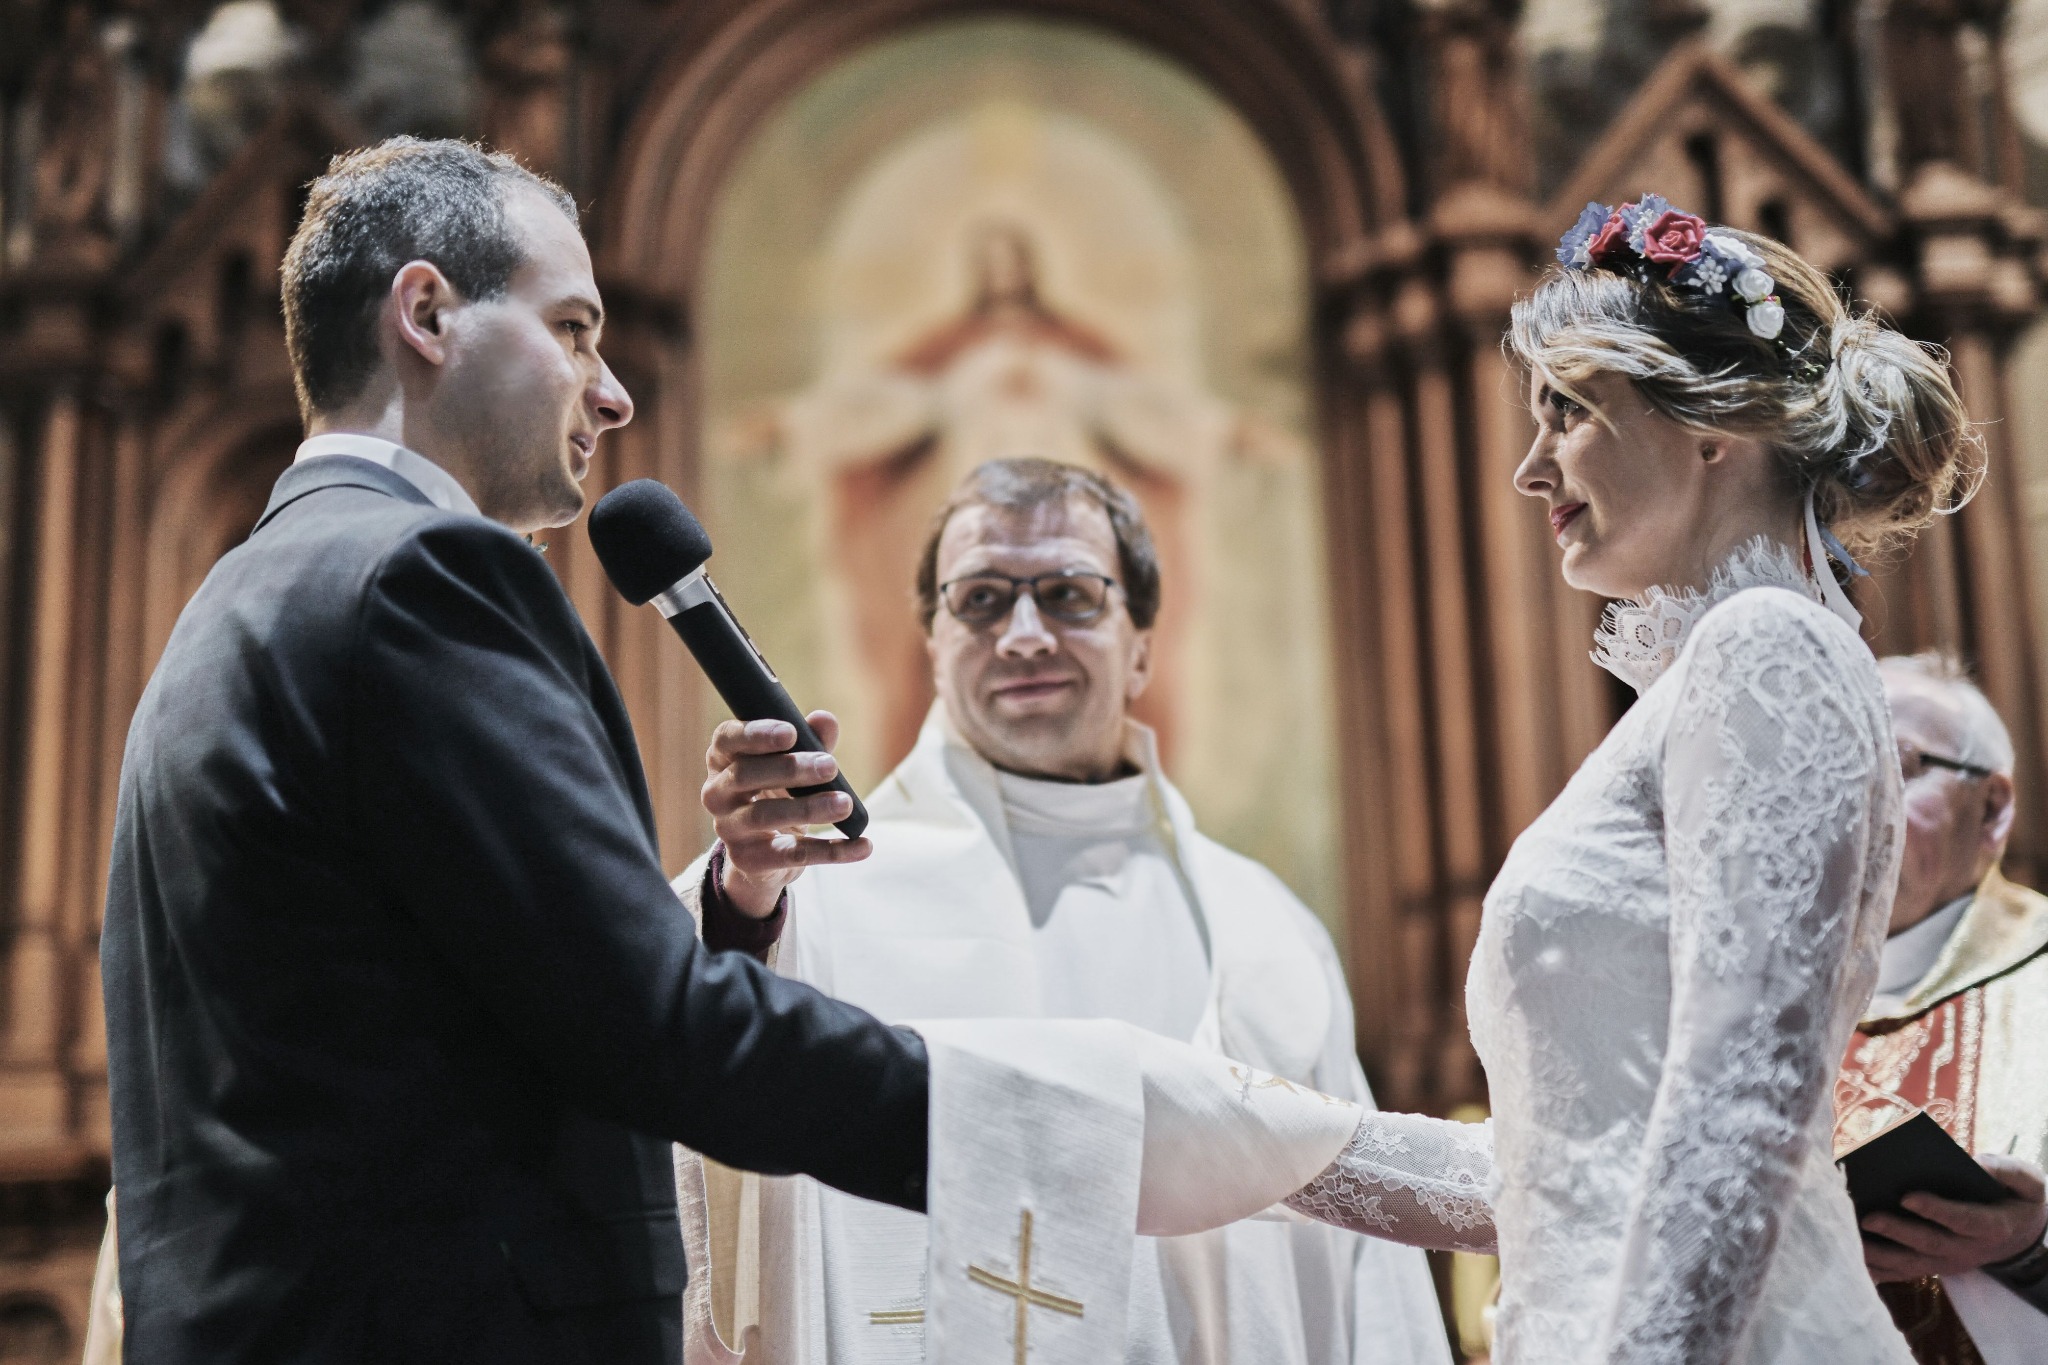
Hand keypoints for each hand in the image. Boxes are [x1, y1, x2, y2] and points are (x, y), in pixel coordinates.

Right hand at [702, 713, 871, 917]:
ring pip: (764, 816)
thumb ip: (811, 740)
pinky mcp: (749, 860)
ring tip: (845, 803)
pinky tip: (863, 845)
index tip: (790, 732)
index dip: (755, 733)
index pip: (727, 739)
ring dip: (809, 808)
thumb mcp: (794, 764)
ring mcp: (729, 829)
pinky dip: (831, 851)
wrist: (765, 853)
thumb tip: (825, 720)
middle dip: (790, 768)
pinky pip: (791, 855)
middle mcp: (716, 793)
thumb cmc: (778, 792)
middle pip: (746, 775)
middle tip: (830, 765)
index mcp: (723, 759)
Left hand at [1861, 1153, 2047, 1281]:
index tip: (1907, 1196)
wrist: (2020, 1235)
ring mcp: (1947, 1262)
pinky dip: (1875, 1269)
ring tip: (1846, 1237)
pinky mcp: (1931, 1266)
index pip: (1962, 1220)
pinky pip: (1901, 1273)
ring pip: (1909, 1264)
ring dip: (1877, 1254)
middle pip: (1929, 1243)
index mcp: (1992, 1226)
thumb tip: (1977, 1160)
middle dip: (1897, 1230)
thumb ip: (2008, 1170)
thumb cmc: (2016, 1199)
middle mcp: (1967, 1249)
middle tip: (1868, 1216)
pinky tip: (1847, 1257)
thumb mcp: (2027, 1182)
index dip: (1936, 1210)